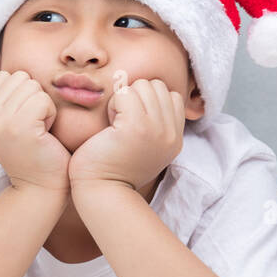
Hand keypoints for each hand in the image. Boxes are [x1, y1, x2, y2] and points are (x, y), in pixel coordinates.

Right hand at [0, 70, 70, 194]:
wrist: (40, 188)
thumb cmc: (34, 153)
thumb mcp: (10, 124)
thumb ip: (5, 99)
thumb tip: (14, 72)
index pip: (5, 76)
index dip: (22, 93)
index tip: (24, 119)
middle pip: (20, 77)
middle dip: (34, 97)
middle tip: (33, 125)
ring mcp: (0, 122)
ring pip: (33, 87)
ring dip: (43, 106)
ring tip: (38, 129)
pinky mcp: (20, 127)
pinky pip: (43, 100)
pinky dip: (51, 114)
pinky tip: (45, 134)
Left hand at [68, 77, 184, 191]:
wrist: (101, 191)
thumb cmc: (112, 168)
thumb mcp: (145, 147)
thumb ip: (155, 125)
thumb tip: (147, 92)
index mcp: (175, 139)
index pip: (172, 96)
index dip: (149, 101)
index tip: (133, 122)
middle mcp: (171, 133)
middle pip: (158, 86)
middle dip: (136, 96)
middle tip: (121, 121)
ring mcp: (156, 129)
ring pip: (143, 85)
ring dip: (124, 98)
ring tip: (116, 122)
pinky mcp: (136, 126)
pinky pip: (125, 93)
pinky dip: (114, 103)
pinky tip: (109, 124)